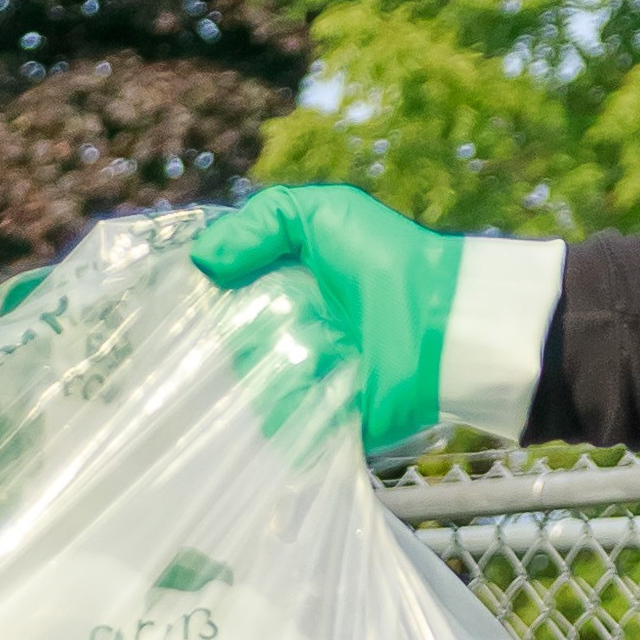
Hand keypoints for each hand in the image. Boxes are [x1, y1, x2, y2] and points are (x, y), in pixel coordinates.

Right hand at [186, 182, 473, 460]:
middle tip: (273, 311)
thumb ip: (259, 221)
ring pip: (247, 386)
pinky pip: (279, 427)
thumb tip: (201, 260)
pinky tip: (313, 376)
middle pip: (226, 346)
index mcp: (278, 292)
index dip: (206, 296)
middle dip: (238, 329)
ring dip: (265, 364)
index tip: (200, 289)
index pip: (219, 303)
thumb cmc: (383, 257)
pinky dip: (285, 406)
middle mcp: (283, 338)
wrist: (438, 315)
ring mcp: (299, 383)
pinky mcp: (318, 423)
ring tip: (306, 341)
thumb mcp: (320, 212)